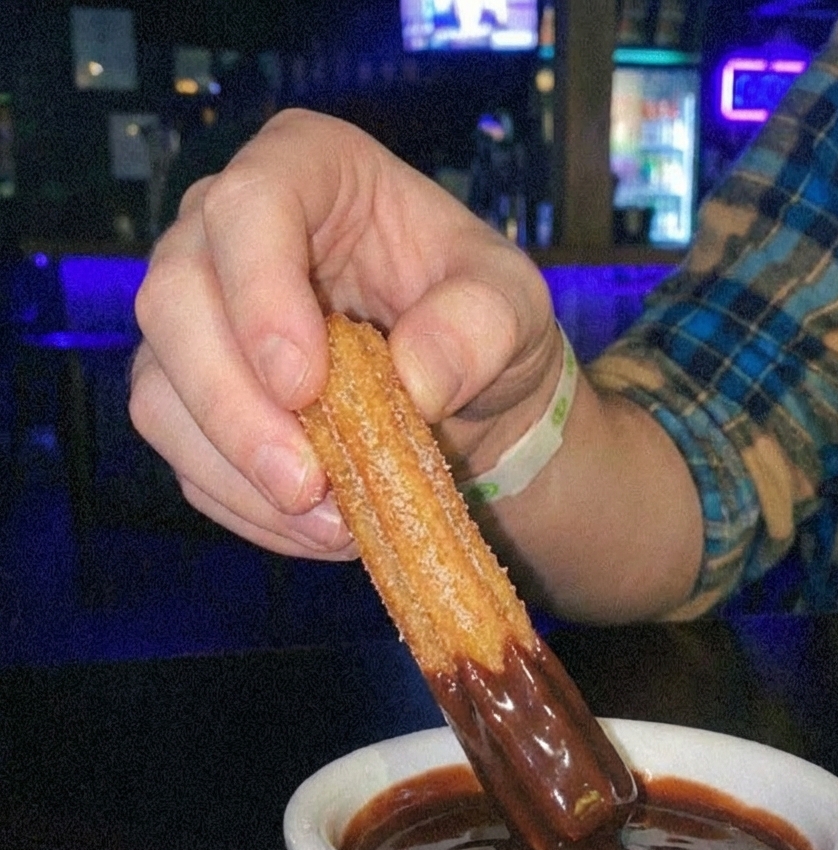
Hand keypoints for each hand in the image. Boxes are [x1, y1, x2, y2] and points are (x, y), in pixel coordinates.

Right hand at [130, 108, 561, 559]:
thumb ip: (481, 325)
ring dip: (235, 470)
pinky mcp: (194, 394)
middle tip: (306, 482)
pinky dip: (243, 502)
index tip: (306, 387)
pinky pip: (184, 454)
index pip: (248, 205)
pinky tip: (312, 527)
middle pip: (174, 301)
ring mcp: (201, 316)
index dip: (261, 295)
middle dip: (233, 407)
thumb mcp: (513, 306)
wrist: (468, 388)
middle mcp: (228, 232)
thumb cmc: (482, 321)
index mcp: (307, 171)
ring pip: (161, 389)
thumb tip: (417, 381)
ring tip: (326, 521)